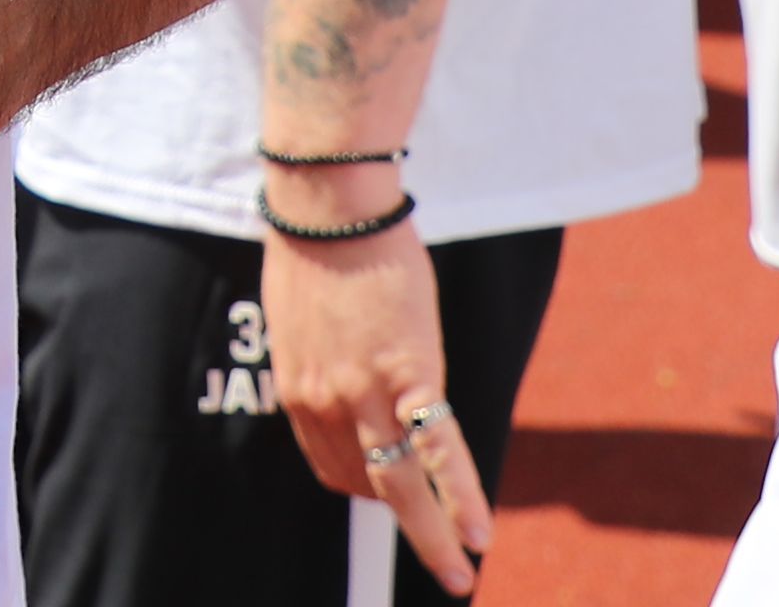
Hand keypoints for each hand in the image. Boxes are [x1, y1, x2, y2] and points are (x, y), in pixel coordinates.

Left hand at [270, 207, 489, 592]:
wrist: (332, 209)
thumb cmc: (321, 250)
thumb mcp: (304, 320)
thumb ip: (322, 362)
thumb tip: (344, 376)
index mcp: (300, 391)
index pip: (332, 466)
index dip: (365, 489)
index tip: (389, 498)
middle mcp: (326, 405)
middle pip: (365, 486)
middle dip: (402, 526)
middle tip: (435, 561)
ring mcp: (365, 395)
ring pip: (401, 486)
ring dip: (433, 536)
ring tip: (459, 570)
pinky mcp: (410, 375)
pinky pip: (439, 450)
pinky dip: (462, 496)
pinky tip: (479, 530)